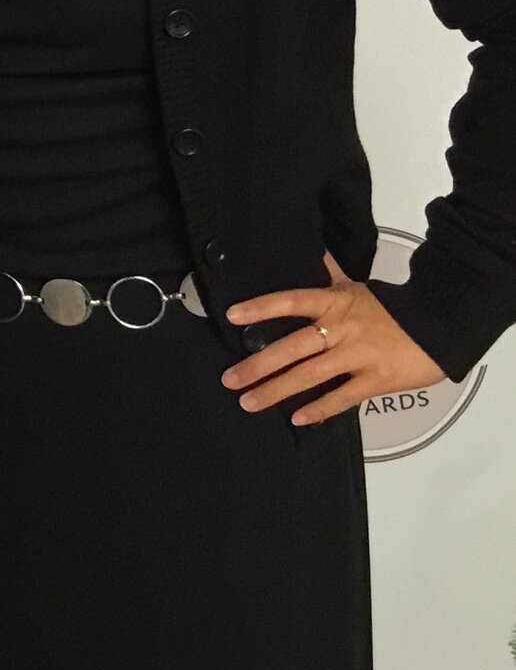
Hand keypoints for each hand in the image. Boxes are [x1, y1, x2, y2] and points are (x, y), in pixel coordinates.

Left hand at [223, 253, 445, 426]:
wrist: (440, 325)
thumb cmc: (392, 307)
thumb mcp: (356, 287)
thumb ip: (330, 274)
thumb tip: (312, 251)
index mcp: (333, 303)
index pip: (290, 301)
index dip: (261, 307)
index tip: (232, 316)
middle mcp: (340, 329)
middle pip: (292, 347)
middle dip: (258, 365)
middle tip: (229, 379)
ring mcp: (357, 356)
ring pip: (310, 375)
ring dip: (277, 390)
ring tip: (250, 402)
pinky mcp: (376, 380)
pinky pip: (343, 397)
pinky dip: (320, 408)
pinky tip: (298, 418)